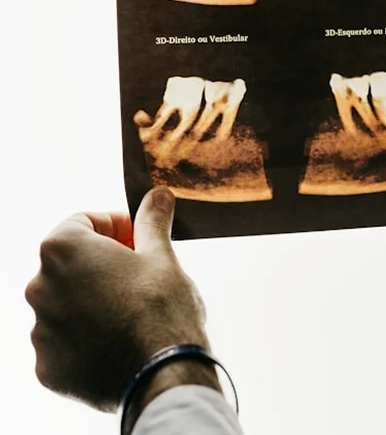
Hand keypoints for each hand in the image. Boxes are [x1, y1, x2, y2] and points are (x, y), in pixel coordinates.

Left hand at [26, 187, 216, 412]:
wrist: (162, 375)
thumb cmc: (162, 309)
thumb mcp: (163, 257)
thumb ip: (151, 223)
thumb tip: (157, 195)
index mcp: (63, 250)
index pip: (83, 222)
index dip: (115, 226)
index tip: (140, 238)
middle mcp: (39, 287)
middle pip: (71, 264)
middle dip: (103, 264)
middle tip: (141, 274)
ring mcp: (39, 330)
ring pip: (66, 304)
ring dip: (93, 301)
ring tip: (133, 313)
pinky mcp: (47, 366)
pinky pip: (65, 342)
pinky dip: (86, 337)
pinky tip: (119, 341)